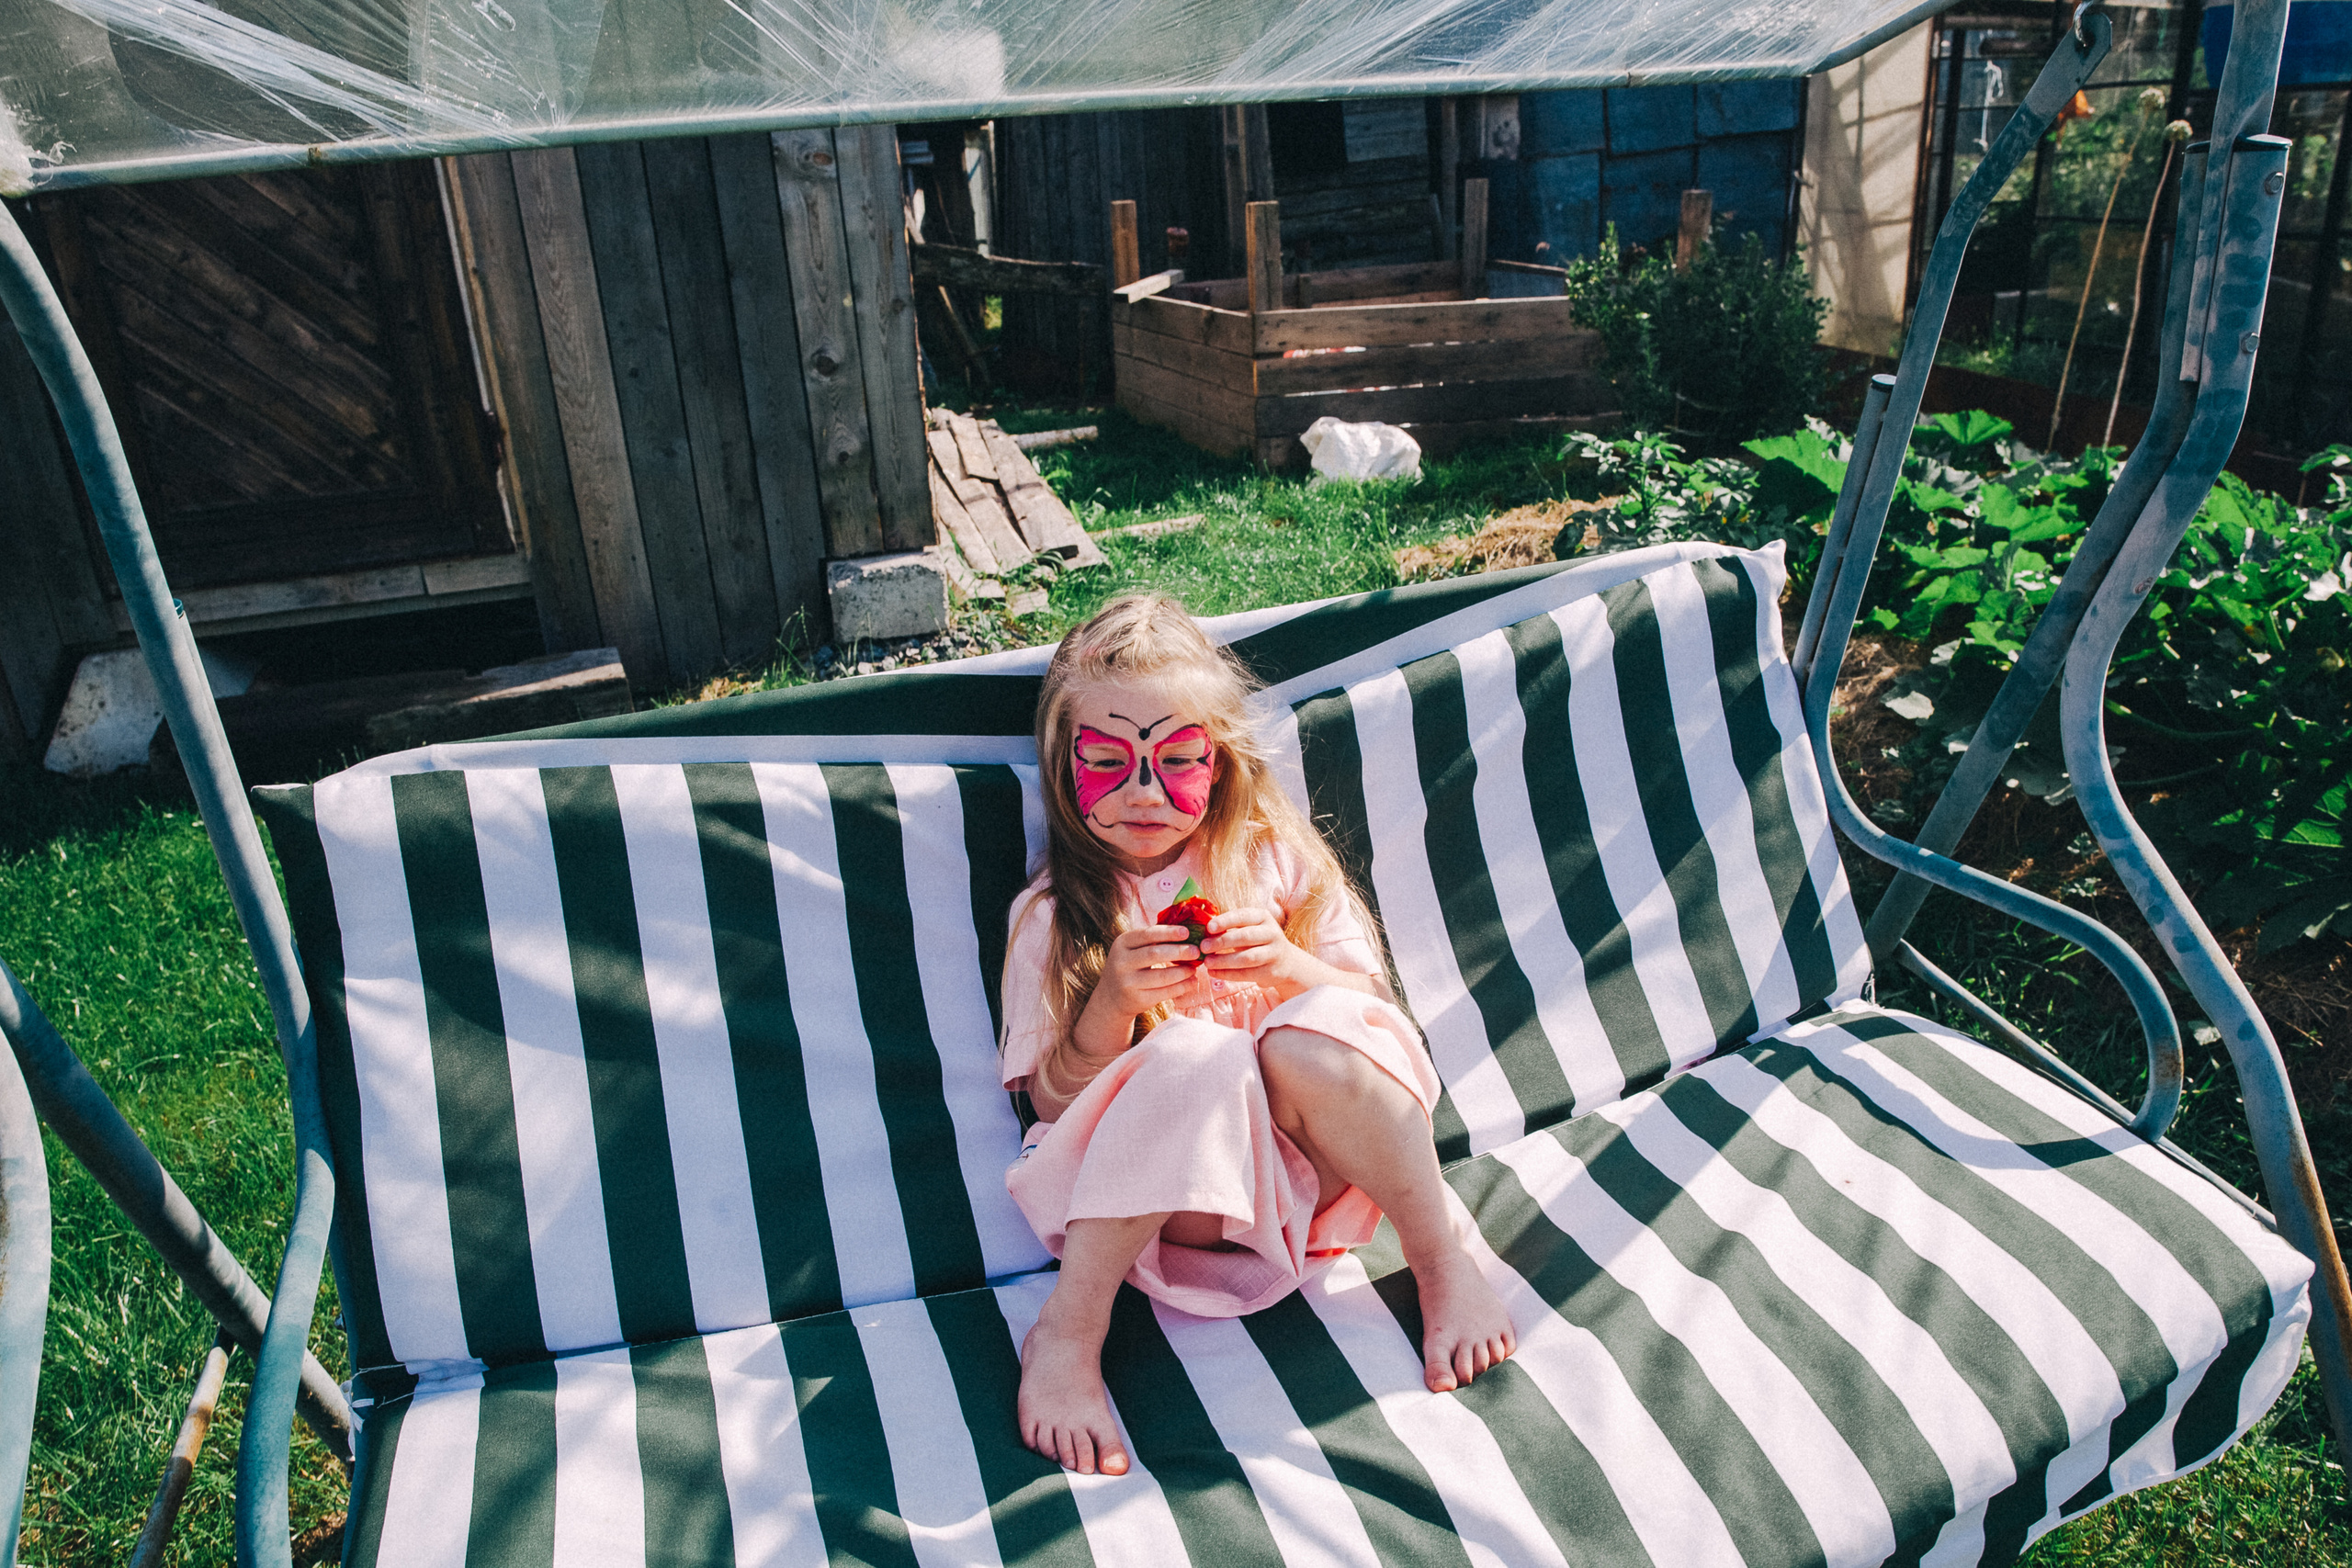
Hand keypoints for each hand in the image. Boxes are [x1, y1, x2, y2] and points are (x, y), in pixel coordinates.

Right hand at [1075, 924, 1199, 1050]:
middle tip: (1197, 951)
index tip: (1187, 932)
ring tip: (1195, 968)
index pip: (1147, 934)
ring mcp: (1128, 982)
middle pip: (1154, 954)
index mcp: (1122, 943)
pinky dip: (1181, 987)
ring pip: (1162, 976)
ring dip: (1183, 971)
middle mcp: (1121, 962)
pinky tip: (1191, 981)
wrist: (1112, 996)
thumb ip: (1152, 940)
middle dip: (1179, 951)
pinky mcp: (1137, 999)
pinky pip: (1164, 992)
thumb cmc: (1130, 966)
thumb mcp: (1132, 949)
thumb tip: (1186, 931)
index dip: (1168, 932)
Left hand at [1198, 907, 1303, 994]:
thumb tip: (1203, 930)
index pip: (1243, 916)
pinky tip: (1213, 973)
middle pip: (1245, 936)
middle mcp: (1272, 933)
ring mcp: (1273, 953)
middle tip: (1203, 947)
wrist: (1286, 962)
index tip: (1209, 927)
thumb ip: (1230, 927)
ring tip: (1207, 962)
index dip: (1226, 921)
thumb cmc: (1258, 941)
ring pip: (1247, 958)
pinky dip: (1228, 974)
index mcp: (1263, 917)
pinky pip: (1247, 974)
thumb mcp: (1249, 927)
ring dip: (1224, 961)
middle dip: (1222, 942)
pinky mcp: (1271, 972)